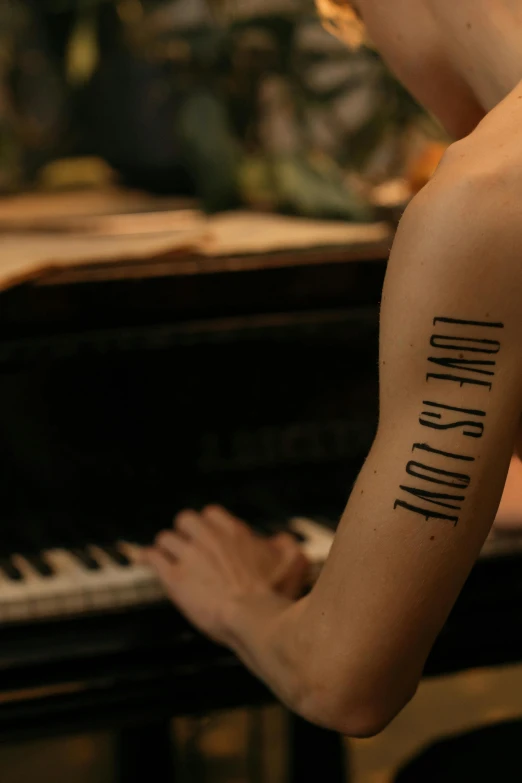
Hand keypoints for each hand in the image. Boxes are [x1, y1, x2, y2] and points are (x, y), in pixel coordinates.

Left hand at [142, 505, 309, 643]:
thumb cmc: (274, 594)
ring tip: (167, 556)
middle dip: (185, 532)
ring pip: (166, 538)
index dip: (208, 526)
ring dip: (167, 548)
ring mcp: (189, 556)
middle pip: (185, 520)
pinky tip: (147, 561)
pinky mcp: (174, 578)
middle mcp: (209, 538)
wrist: (253, 618)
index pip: (211, 514)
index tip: (210, 537)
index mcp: (234, 532)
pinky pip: (152, 557)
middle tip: (188, 547)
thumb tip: (279, 539)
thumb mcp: (293, 561)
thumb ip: (286, 544)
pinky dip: (148, 558)